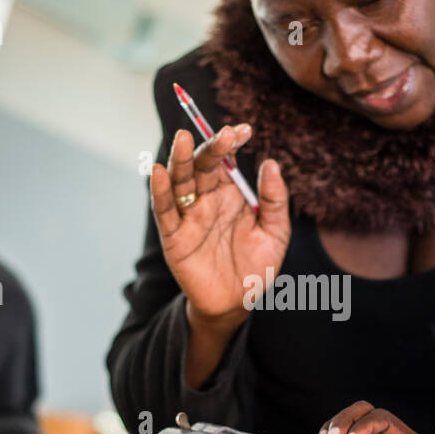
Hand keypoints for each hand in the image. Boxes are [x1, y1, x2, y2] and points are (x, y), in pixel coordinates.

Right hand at [151, 126, 290, 329]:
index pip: (227, 160)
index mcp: (230, 193)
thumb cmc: (256, 267)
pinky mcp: (174, 235)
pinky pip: (165, 210)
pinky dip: (160, 190)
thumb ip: (275, 200)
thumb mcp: (276, 233)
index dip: (232, 142)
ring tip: (183, 138)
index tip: (245, 130)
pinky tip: (159, 171)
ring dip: (179, 159)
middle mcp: (207, 199)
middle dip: (211, 147)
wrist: (237, 303)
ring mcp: (189, 215)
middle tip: (224, 134)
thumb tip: (270, 163)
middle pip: (202, 165)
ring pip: (180, 181)